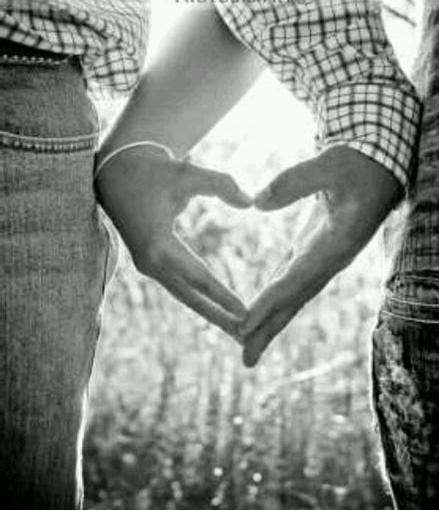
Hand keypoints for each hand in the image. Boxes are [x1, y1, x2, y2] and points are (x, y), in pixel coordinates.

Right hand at [95, 146, 251, 340]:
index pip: (198, 277)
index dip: (223, 296)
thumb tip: (251, 202)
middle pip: (191, 297)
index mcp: (157, 244)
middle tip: (248, 338)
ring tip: (238, 332)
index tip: (246, 314)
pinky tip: (217, 312)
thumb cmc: (153, 171)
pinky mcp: (150, 263)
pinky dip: (199, 300)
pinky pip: (178, 287)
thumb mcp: (188, 172)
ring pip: (184, 296)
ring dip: (210, 313)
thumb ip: (221, 184)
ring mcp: (148, 265)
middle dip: (220, 318)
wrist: (116, 172)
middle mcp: (150, 262)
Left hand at [241, 146, 401, 366]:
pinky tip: (260, 311)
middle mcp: (330, 258)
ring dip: (271, 320)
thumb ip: (295, 181)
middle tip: (245, 358)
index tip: (245, 325)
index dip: (270, 302)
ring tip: (247, 346)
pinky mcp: (314, 248)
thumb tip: (256, 203)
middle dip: (269, 328)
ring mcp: (323, 256)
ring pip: (293, 293)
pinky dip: (275, 297)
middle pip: (295, 298)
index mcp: (336, 243)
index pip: (297, 278)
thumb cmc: (358, 164)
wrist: (380, 167)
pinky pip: (291, 278)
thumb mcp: (330, 164)